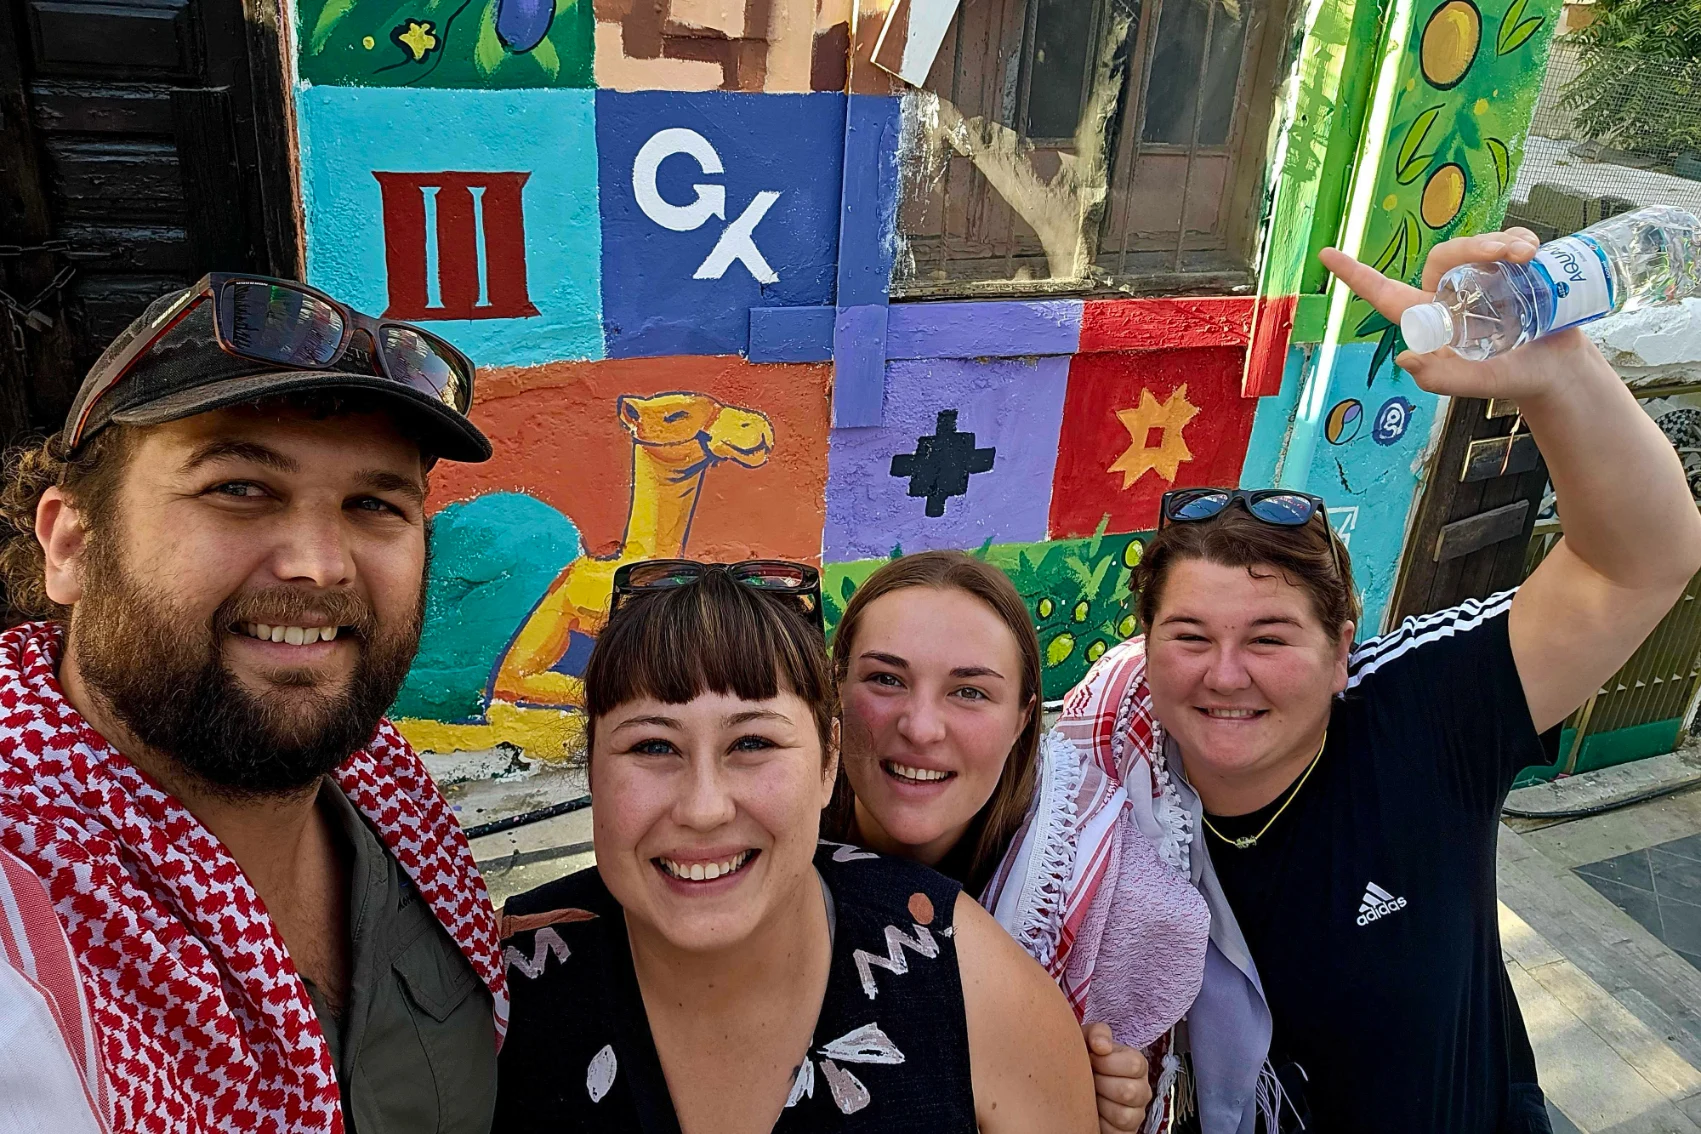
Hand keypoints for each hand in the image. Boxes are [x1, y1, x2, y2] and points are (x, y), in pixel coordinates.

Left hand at [1083, 1022, 1151, 1133]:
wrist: (1076, 1083)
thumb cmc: (1086, 1060)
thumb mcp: (1088, 1039)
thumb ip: (1097, 1033)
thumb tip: (1101, 1046)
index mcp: (1137, 1065)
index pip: (1134, 1065)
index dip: (1106, 1062)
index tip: (1091, 1058)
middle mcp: (1141, 1091)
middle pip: (1128, 1092)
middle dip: (1101, 1084)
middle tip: (1089, 1078)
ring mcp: (1136, 1114)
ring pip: (1123, 1116)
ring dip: (1099, 1105)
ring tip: (1090, 1095)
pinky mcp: (1125, 1132)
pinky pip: (1117, 1133)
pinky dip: (1100, 1124)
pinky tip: (1092, 1111)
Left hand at [1319, 228, 1605, 402]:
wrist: (1559, 369)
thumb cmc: (1513, 379)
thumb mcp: (1477, 383)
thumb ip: (1441, 377)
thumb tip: (1404, 357)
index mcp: (1430, 320)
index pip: (1385, 294)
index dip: (1356, 275)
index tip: (1326, 254)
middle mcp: (1450, 296)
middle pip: (1446, 255)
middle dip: (1475, 246)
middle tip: (1510, 254)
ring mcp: (1481, 282)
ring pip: (1479, 244)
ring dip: (1504, 241)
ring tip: (1529, 256)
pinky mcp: (1510, 273)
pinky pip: (1507, 242)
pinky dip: (1520, 239)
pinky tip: (1535, 251)